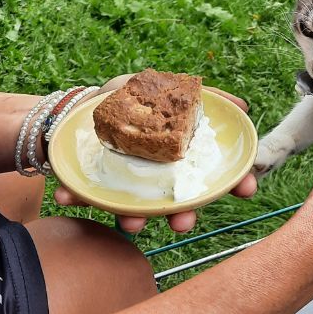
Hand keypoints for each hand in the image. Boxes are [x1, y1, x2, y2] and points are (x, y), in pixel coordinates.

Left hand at [51, 79, 257, 233]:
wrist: (84, 104)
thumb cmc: (132, 99)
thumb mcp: (167, 89)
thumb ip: (203, 96)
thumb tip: (242, 106)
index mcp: (179, 162)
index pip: (212, 178)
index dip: (234, 184)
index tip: (247, 189)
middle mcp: (156, 181)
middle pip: (177, 207)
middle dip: (182, 217)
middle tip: (183, 222)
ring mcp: (125, 187)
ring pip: (134, 213)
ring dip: (133, 221)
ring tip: (130, 223)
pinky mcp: (93, 185)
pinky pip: (83, 194)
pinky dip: (74, 195)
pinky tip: (65, 194)